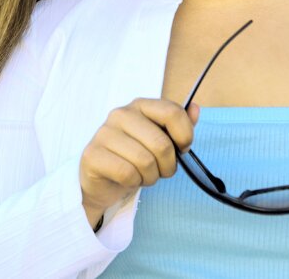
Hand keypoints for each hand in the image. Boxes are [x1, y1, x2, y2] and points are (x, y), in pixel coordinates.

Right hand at [79, 98, 199, 228]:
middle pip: (162, 143)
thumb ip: (179, 125)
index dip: (185, 135)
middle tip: (161, 171)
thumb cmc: (134, 157)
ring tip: (143, 175)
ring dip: (151, 176)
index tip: (182, 149)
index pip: (172, 112)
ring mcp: (104, 133)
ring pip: (145, 161)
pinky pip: (127, 173)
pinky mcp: (92, 155)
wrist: (102, 181)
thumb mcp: (160, 141)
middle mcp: (120, 114)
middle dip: (168, 166)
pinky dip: (134, 182)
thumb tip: (195, 108)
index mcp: (140, 105)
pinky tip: (128, 179)